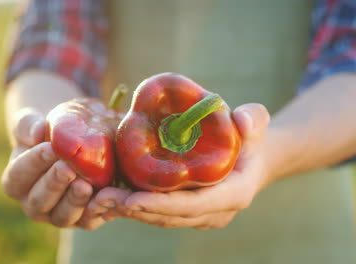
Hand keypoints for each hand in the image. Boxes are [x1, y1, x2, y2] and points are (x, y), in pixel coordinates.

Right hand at [1, 108, 103, 229]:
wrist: (82, 145)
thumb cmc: (53, 133)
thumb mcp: (38, 124)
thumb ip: (30, 125)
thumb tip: (37, 131)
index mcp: (16, 182)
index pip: (18, 175)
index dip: (34, 162)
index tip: (51, 147)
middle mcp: (36, 205)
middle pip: (39, 202)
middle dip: (54, 184)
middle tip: (68, 168)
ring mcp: (60, 215)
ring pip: (64, 216)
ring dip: (74, 201)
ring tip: (85, 185)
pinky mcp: (86, 220)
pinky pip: (91, 220)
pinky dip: (99, 211)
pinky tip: (106, 196)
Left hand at [81, 103, 269, 229]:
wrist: (253, 159)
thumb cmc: (251, 139)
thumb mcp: (255, 124)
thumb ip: (253, 118)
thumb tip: (240, 119)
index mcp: (234, 194)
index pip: (195, 205)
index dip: (162, 204)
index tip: (131, 199)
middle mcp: (217, 212)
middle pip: (172, 217)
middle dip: (136, 210)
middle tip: (103, 198)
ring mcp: (203, 216)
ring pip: (162, 219)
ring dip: (131, 212)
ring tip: (100, 199)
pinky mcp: (190, 213)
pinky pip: (161, 213)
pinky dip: (137, 208)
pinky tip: (112, 198)